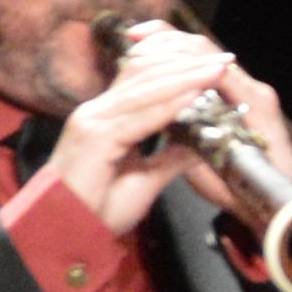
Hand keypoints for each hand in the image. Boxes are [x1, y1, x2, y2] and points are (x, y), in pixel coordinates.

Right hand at [40, 23, 242, 238]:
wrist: (65, 232)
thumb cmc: (98, 210)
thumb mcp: (145, 179)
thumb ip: (171, 157)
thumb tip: (202, 143)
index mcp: (106, 117)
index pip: (144, 79)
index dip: (180, 68)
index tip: (216, 65)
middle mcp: (97, 112)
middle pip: (146, 75)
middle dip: (188, 65)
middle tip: (225, 59)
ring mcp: (93, 121)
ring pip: (145, 90)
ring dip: (185, 78)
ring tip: (217, 69)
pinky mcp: (95, 137)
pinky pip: (139, 118)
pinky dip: (169, 106)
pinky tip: (194, 96)